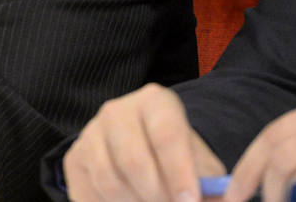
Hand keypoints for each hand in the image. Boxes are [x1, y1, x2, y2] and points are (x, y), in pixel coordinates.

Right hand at [63, 83, 224, 201]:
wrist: (146, 152)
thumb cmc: (179, 160)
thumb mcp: (201, 167)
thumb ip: (211, 186)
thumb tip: (221, 200)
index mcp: (155, 103)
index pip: (166, 136)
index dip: (179, 173)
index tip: (190, 201)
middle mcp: (117, 110)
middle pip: (134, 161)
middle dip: (157, 196)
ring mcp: (91, 131)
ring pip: (109, 180)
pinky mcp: (74, 155)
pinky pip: (91, 190)